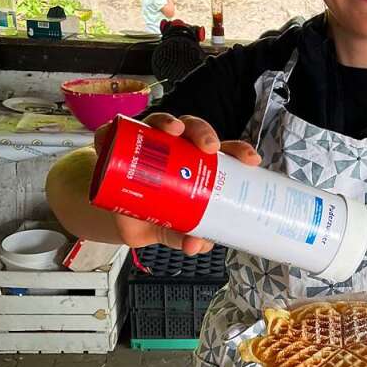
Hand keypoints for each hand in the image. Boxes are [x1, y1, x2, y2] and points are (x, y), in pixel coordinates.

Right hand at [93, 113, 260, 254]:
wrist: (119, 219)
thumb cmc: (154, 215)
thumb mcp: (172, 229)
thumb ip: (186, 235)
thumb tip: (195, 244)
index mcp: (196, 163)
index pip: (223, 151)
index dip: (238, 151)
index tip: (250, 160)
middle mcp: (174, 147)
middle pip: (194, 129)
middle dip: (204, 132)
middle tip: (209, 147)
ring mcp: (146, 142)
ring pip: (160, 122)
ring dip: (168, 122)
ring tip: (174, 130)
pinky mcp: (117, 144)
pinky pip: (116, 131)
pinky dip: (116, 129)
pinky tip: (120, 132)